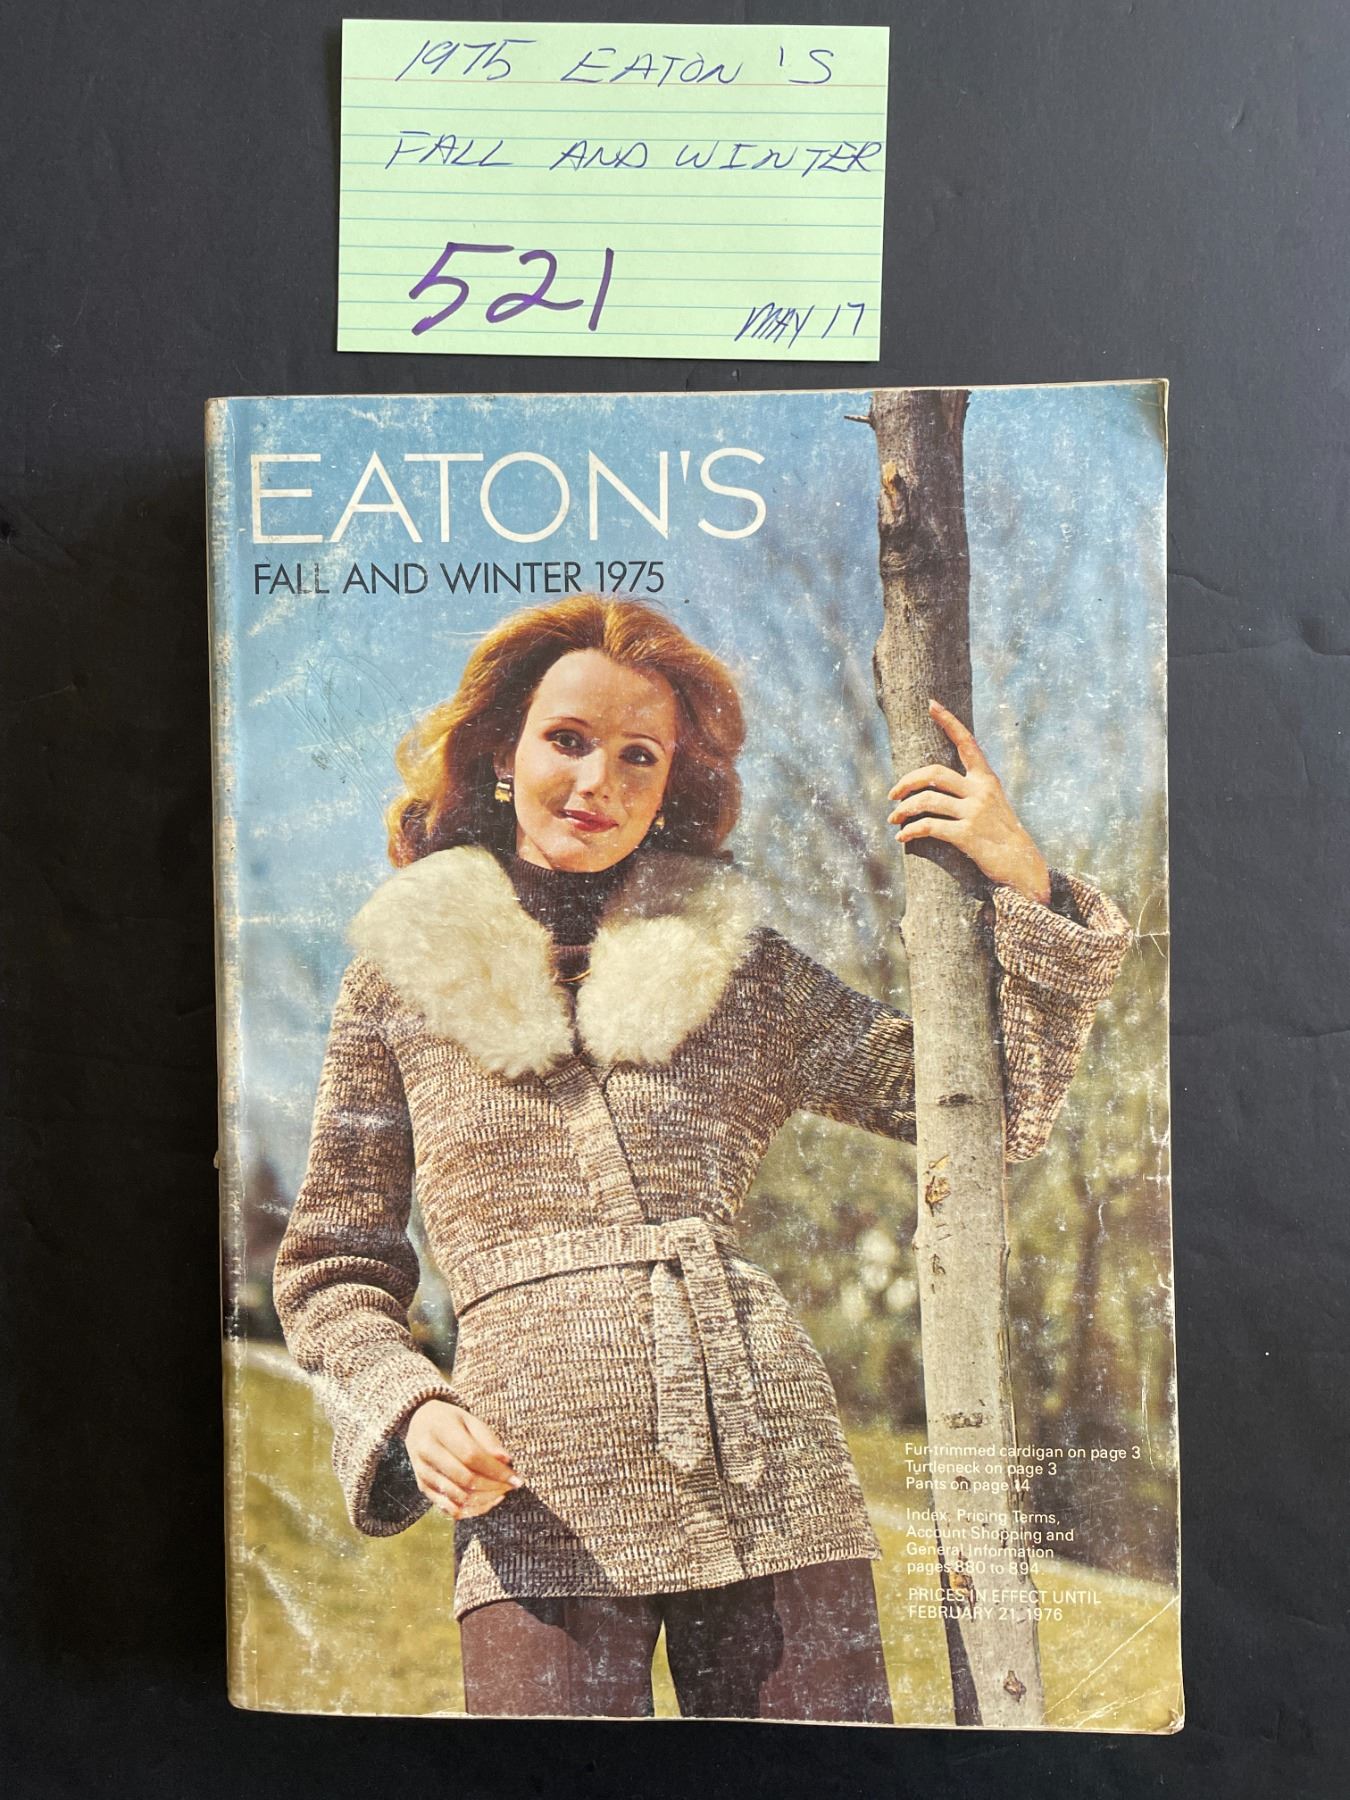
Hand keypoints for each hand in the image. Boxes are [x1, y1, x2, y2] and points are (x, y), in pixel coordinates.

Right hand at [404, 1399, 522, 1520]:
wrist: (418, 1423)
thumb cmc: (451, 1420)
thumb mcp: (470, 1419)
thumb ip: (487, 1439)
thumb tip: (506, 1461)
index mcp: (440, 1429)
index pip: (471, 1456)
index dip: (496, 1470)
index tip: (516, 1478)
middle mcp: (427, 1452)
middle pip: (465, 1479)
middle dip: (493, 1487)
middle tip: (510, 1487)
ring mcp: (422, 1472)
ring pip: (457, 1497)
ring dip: (484, 1500)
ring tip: (501, 1493)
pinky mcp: (423, 1487)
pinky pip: (448, 1508)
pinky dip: (471, 1510)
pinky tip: (486, 1501)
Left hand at [887, 699, 1051, 904]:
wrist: (1022, 866)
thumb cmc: (1000, 836)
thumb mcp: (992, 804)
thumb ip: (971, 790)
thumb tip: (935, 784)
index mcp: (987, 780)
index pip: (967, 742)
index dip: (948, 722)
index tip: (931, 704)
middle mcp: (981, 791)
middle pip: (933, 772)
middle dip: (906, 781)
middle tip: (892, 795)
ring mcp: (974, 812)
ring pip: (927, 800)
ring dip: (903, 810)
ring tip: (893, 819)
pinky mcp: (967, 835)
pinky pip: (929, 826)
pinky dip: (911, 831)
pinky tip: (903, 838)